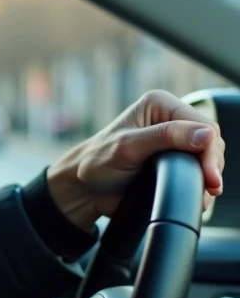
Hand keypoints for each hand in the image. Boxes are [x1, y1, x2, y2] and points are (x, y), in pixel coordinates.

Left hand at [47, 90, 225, 230]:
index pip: (202, 124)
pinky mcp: (174, 159)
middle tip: (210, 187)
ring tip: (205, 192)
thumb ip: (165, 137)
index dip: (210, 150)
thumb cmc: (97, 162)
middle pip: (210, 140)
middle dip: (212, 164)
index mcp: (159, 104)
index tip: (210, 175)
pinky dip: (201, 181)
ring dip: (208, 175)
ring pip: (207, 155)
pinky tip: (200, 193)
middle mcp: (169, 118)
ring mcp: (173, 140)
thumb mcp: (128, 147)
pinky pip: (198, 168)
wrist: (85, 188)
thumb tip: (205, 134)